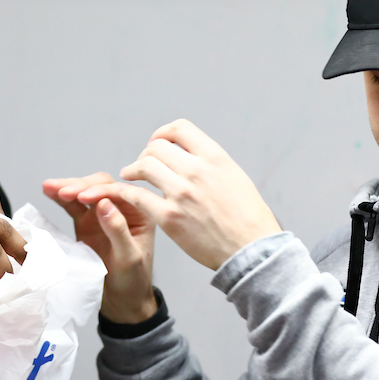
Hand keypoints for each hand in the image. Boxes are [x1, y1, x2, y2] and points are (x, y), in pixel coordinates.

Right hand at [43, 173, 157, 323]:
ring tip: (48, 187)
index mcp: (140, 212)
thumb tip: (103, 203)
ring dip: (67, 188)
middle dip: (80, 186)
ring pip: (84, 192)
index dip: (100, 191)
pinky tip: (48, 191)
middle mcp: (122, 208)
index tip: (82, 197)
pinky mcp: (87, 223)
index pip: (119, 192)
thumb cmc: (133, 281)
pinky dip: (61, 199)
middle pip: (100, 186)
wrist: (123, 301)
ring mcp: (102, 215)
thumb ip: (117, 229)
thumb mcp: (129, 257)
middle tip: (63, 192)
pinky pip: (73, 206)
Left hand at [78, 119, 280, 270]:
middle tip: (143, 165)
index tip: (157, 143)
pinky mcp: (169, 217)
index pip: (179, 129)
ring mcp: (181, 193)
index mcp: (214, 157)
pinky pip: (138, 196)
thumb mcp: (235, 176)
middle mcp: (196, 170)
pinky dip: (127, 191)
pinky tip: (127, 193)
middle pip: (156, 147)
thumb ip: (210, 163)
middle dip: (146, 154)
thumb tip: (191, 154)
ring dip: (133, 169)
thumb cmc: (247, 217)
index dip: (163, 134)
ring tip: (129, 175)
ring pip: (144, 166)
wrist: (251, 250)